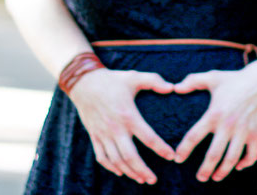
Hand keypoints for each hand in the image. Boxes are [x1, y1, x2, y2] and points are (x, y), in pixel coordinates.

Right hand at [68, 68, 174, 183]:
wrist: (84, 83)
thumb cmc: (112, 80)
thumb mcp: (134, 77)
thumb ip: (154, 81)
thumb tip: (172, 87)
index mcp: (128, 115)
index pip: (148, 137)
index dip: (161, 148)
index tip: (171, 156)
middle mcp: (115, 128)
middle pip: (130, 156)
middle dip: (143, 170)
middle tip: (154, 180)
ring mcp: (103, 134)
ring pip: (116, 160)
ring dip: (129, 172)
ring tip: (141, 179)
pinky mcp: (94, 136)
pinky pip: (101, 157)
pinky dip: (111, 167)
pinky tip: (121, 171)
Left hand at [172, 61, 256, 181]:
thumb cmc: (235, 79)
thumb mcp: (212, 77)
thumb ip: (193, 81)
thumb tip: (175, 88)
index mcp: (214, 113)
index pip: (194, 136)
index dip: (184, 150)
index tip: (177, 159)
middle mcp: (228, 125)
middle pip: (214, 154)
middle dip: (205, 169)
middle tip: (200, 178)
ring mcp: (244, 131)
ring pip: (232, 159)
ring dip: (223, 171)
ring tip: (216, 177)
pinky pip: (252, 155)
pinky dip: (245, 164)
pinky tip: (238, 166)